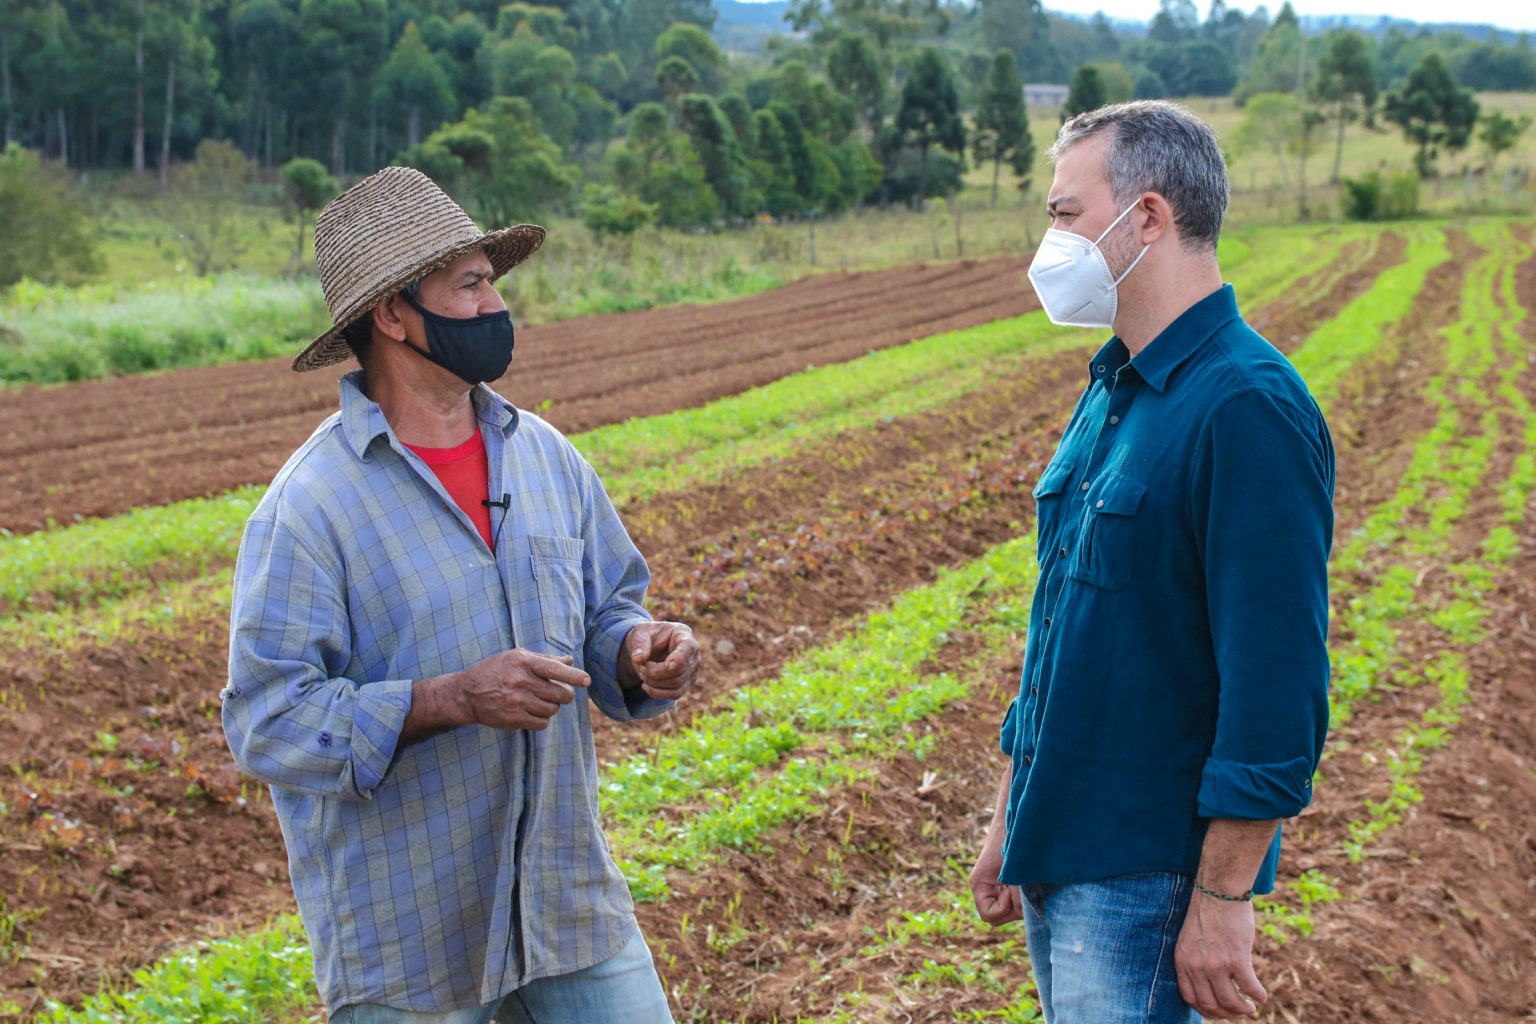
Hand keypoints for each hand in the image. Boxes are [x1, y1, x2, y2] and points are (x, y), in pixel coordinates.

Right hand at [456, 649, 589, 731]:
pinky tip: (533, 711)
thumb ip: (544, 659)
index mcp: (523, 663)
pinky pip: (542, 723)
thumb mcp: (516, 657)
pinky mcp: (514, 720)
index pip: (554, 669)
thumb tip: (570, 661)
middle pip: (560, 694)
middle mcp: (521, 682)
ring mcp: (517, 703)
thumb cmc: (496, 671)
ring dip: (552, 706)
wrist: (467, 694)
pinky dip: (542, 718)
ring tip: (541, 700)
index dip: (574, 676)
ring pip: (552, 709)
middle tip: (562, 693)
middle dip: (566, 694)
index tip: (587, 680)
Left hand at [620, 621, 699, 700]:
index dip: (679, 659)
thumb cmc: (647, 636)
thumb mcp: (639, 634)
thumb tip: (638, 658)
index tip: (667, 666)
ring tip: (643, 673)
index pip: (688, 647)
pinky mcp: (686, 683)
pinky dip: (658, 693)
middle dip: (656, 672)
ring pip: (677, 684)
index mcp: (683, 634)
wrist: (649, 647)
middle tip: (642, 666)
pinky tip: (646, 686)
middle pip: (679, 670)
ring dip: (655, 683)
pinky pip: (676, 694)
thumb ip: (640, 643)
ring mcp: (692, 670)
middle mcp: (692, 653)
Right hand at [969, 829, 1022, 925]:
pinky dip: (1024, 897)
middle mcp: (985, 889)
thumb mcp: (1013, 869)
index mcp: (979, 884)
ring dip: (1021, 902)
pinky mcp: (1007, 883)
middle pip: (998, 917)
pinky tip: (1030, 881)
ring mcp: (996, 887)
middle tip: (1023, 888)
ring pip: (1009, 910)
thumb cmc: (1010, 838)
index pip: (988, 915)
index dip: (1002, 909)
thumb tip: (1026, 913)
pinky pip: (1015, 901)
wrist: (1013, 818)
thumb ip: (1018, 893)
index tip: (1011, 891)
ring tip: (1027, 882)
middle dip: (1013, 908)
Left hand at [1175, 891, 1267, 1018]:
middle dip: (1226, 1014)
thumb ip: (1195, 962)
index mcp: (1182, 962)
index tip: (1218, 1012)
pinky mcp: (1236, 958)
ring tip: (1251, 1008)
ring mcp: (1216, 964)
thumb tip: (1208, 983)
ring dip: (1243, 1009)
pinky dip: (1258, 996)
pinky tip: (1262, 996)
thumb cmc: (1206, 914)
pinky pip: (1249, 987)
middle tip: (1238, 1012)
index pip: (1191, 999)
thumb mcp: (1189, 941)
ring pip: (1231, 1001)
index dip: (1206, 1010)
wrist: (1218, 892)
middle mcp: (1196, 967)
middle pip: (1211, 1005)